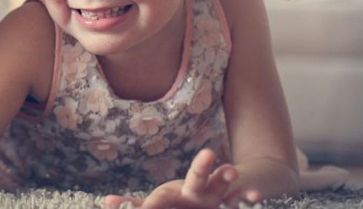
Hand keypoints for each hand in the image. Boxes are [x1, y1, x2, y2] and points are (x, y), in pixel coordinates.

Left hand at [104, 149, 261, 208]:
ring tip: (231, 171)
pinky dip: (249, 193)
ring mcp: (216, 191)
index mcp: (174, 195)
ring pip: (222, 180)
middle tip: (200, 157)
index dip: (145, 206)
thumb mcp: (163, 203)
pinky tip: (256, 195)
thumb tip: (105, 201)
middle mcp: (195, 189)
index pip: (158, 200)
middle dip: (197, 168)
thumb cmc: (182, 203)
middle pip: (195, 176)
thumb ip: (136, 205)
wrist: (220, 188)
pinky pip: (244, 193)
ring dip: (225, 174)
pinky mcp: (235, 196)